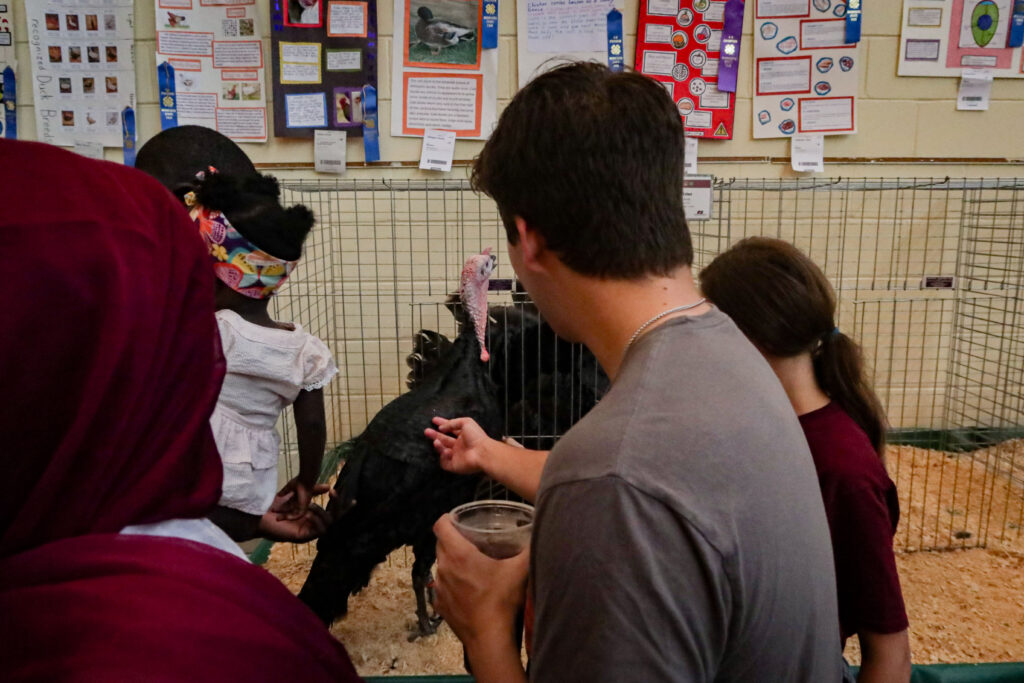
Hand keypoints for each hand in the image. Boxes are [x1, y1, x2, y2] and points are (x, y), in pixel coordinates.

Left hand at [257, 488, 331, 541]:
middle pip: (335, 519)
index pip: (332, 511)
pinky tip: (308, 513)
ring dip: (322, 513)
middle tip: (332, 494)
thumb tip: (328, 486)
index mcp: (314, 516)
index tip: (334, 490)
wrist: (260, 516)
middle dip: (337, 506)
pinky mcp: (303, 537)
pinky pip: (318, 532)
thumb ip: (312, 492)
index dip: (337, 502)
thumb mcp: (297, 496)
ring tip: (310, 506)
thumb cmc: (276, 507)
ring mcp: (309, 531)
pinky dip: (316, 522)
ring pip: (329, 525)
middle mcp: (313, 525)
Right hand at [275, 478, 321, 519]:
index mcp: (296, 497)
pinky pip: (298, 515)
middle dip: (281, 512)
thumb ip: (284, 491)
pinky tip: (285, 517)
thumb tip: (278, 495)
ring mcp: (302, 505)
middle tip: (274, 514)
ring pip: (293, 514)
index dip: (281, 507)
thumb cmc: (299, 482)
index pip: (287, 504)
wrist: (305, 480)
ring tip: (277, 518)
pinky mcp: (304, 507)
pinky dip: (291, 517)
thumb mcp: (289, 487)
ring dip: (285, 516)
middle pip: (289, 510)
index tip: (273, 508)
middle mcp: (299, 502)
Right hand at [425, 416, 492, 474]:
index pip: (450, 429)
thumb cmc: (476, 436)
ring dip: (438, 445)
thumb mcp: (466, 422)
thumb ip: (452, 423)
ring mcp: (456, 456)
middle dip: (435, 435)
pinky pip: (444, 462)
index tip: (434, 420)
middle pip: (444, 439)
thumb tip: (441, 428)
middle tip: (426, 431)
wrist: (482, 453)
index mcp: (463, 435)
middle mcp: (459, 445)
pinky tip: (446, 451)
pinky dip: (443, 456)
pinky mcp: (454, 465)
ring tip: (436, 441)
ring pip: (442, 450)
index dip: (442, 424)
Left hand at [432, 514, 528, 648]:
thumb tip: (540, 531)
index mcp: (459, 554)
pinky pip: (442, 587)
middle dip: (452, 539)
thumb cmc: (502, 601)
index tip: (458, 518)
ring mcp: (440, 589)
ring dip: (452, 563)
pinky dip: (451, 584)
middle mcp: (444, 568)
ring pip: (441, 566)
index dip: (447, 518)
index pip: (441, 526)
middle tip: (471, 540)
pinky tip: (467, 589)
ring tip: (471, 565)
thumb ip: (530, 548)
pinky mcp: (440, 606)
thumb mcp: (521, 570)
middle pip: (441, 544)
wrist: (490, 639)